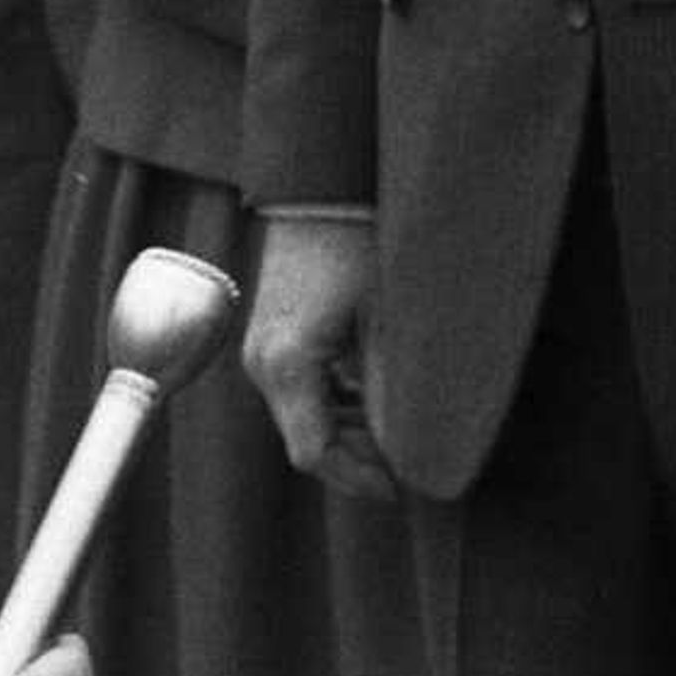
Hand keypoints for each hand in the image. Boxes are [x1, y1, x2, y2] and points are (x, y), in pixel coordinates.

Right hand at [244, 214, 397, 500]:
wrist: (326, 188)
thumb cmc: (360, 245)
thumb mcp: (386, 319)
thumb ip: (389, 384)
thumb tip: (405, 439)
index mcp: (287, 365)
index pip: (315, 452)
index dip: (359, 477)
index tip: (401, 487)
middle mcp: (264, 363)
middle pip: (309, 437)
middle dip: (360, 457)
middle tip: (410, 463)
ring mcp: (264, 349)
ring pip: (307, 414)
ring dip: (352, 429)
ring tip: (402, 434)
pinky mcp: (274, 334)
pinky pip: (305, 387)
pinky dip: (340, 401)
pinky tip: (379, 397)